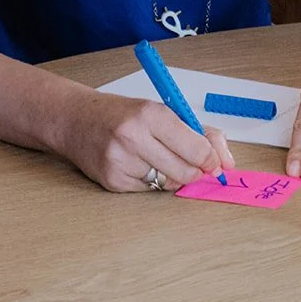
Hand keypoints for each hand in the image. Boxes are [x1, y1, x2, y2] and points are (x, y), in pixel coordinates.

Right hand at [60, 88, 233, 192]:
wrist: (75, 119)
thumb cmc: (121, 114)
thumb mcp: (158, 110)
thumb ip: (195, 132)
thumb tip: (225, 160)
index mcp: (150, 114)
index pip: (196, 147)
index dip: (212, 159)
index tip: (216, 163)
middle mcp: (134, 137)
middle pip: (186, 171)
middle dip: (196, 172)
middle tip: (194, 165)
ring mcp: (121, 161)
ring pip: (168, 183)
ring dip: (172, 175)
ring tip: (157, 157)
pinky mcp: (112, 181)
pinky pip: (148, 190)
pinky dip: (150, 181)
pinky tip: (137, 164)